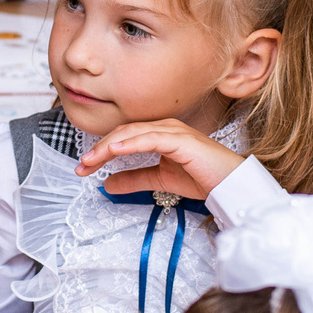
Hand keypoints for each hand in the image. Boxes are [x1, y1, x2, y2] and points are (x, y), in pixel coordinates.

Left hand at [77, 118, 244, 201]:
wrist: (230, 185)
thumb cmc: (203, 178)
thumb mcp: (160, 180)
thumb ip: (135, 179)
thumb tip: (108, 184)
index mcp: (160, 133)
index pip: (124, 137)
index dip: (102, 150)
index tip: (84, 167)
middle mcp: (165, 127)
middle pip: (124, 132)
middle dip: (100, 148)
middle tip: (82, 166)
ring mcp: (173, 131)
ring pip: (133, 133)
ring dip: (109, 146)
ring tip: (91, 160)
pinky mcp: (181, 140)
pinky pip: (150, 138)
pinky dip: (130, 144)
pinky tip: (114, 151)